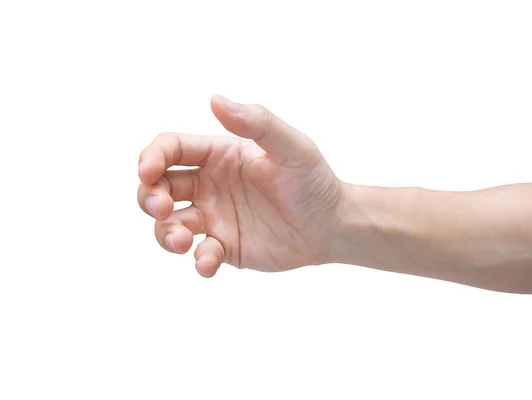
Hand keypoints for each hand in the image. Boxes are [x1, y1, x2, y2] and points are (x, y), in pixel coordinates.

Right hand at [138, 95, 342, 276]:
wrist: (333, 225)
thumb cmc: (314, 181)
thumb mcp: (293, 147)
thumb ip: (257, 123)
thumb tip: (215, 99)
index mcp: (219, 156)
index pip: (171, 149)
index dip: (151, 157)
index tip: (148, 171)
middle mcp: (209, 185)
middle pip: (158, 187)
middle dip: (148, 197)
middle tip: (161, 207)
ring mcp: (215, 218)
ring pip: (169, 225)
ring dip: (165, 233)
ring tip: (182, 241)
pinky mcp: (225, 247)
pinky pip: (199, 255)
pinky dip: (198, 260)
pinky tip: (210, 261)